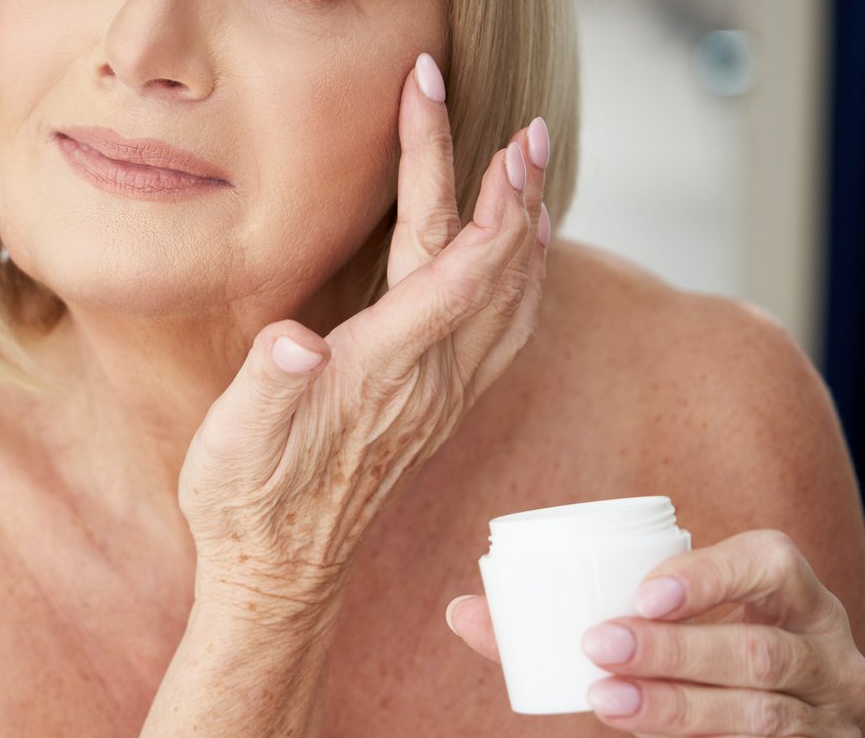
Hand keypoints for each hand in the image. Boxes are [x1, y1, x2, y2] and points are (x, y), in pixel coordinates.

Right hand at [179, 51, 552, 624]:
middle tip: (529, 124)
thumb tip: (294, 342)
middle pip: (492, 266)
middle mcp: (429, 381)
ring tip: (533, 170)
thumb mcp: (234, 442)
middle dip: (511, 187)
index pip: (443, 256)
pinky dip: (520, 277)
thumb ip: (268, 386)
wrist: (276, 576)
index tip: (444, 100)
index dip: (453, 173)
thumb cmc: (245, 502)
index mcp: (381, 369)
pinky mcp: (436, 409)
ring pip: (510, 298)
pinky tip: (518, 257)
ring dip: (526, 226)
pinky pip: (502, 331)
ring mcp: (441, 398)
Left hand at [446, 529, 864, 734]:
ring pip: (760, 713)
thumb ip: (576, 614)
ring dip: (678, 707)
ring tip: (606, 700)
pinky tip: (642, 733)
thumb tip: (460, 611)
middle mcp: (820, 651)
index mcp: (787, 597)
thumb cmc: (705, 657)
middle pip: (754, 648)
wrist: (799, 726)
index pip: (768, 564)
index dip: (709, 575)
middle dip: (673, 649)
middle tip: (598, 646)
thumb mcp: (671, 625)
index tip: (643, 593)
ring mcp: (824, 713)